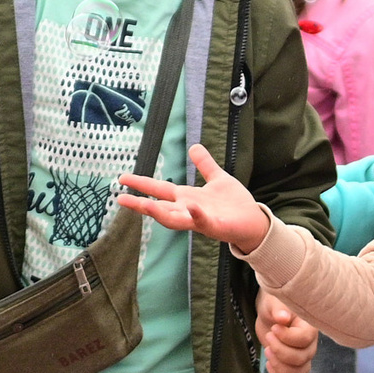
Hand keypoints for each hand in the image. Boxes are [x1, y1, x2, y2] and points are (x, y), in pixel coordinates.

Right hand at [115, 143, 271, 250]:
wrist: (253, 221)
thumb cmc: (234, 203)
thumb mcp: (217, 178)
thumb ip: (205, 164)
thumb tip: (194, 146)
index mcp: (187, 197)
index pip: (159, 189)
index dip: (141, 184)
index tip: (122, 178)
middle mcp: (188, 210)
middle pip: (160, 207)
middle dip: (141, 204)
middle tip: (121, 199)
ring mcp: (199, 219)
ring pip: (175, 219)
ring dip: (160, 213)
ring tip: (145, 206)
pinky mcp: (215, 226)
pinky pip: (203, 220)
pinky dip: (196, 214)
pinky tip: (191, 206)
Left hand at [258, 293, 316, 372]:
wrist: (271, 315)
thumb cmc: (275, 306)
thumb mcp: (274, 303)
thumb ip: (279, 309)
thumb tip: (283, 317)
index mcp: (309, 327)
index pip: (304, 339)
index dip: (287, 337)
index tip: (273, 328)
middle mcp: (310, 345)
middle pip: (301, 359)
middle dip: (279, 351)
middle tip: (268, 336)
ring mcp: (304, 358)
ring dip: (278, 366)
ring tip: (267, 351)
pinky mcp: (294, 367)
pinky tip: (269, 364)